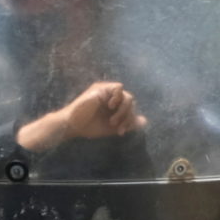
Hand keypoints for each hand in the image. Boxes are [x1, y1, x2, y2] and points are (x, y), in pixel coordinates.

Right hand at [17, 80, 145, 152]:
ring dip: (123, 111)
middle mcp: (113, 98)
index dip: (130, 121)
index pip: (131, 109)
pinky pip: (119, 88)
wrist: (74, 126)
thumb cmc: (91, 126)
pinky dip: (118, 98)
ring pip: (128, 97)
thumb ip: (128, 123)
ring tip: (112, 121)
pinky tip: (110, 107)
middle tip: (118, 128)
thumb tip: (144, 121)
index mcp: (116, 106)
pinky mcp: (101, 88)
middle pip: (131, 103)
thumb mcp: (113, 127)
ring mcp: (107, 92)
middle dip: (127, 118)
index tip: (121, 132)